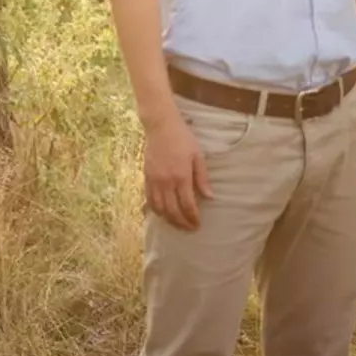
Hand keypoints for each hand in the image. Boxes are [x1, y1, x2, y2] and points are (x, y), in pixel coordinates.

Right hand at [144, 113, 211, 229]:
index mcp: (181, 176)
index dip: (192, 217)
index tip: (198, 224)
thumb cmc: (183, 139)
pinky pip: (149, 200)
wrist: (161, 127)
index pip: (187, 205)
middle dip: (182, 223)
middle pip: (172, 211)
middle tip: (189, 228)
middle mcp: (166, 182)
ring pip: (159, 209)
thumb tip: (209, 197)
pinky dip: (156, 210)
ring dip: (169, 220)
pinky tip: (162, 214)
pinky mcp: (146, 178)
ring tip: (177, 224)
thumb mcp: (198, 156)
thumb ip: (202, 178)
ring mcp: (154, 181)